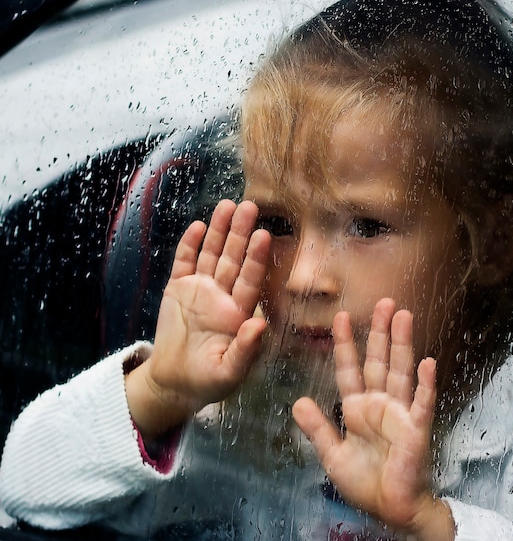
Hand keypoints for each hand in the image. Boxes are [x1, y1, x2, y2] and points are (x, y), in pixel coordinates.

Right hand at [126, 200, 270, 437]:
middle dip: (240, 233)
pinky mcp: (177, 289)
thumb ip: (245, 350)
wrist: (174, 382)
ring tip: (226, 206)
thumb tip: (260, 325)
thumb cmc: (207, 381)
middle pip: (233, 259)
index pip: (250, 280)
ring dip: (218, 231)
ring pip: (211, 255)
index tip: (264, 235)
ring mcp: (199, 290)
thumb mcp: (228, 372)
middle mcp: (222, 296)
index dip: (256, 258)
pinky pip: (184, 263)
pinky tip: (198, 227)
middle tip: (249, 206)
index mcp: (238, 313)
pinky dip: (190, 245)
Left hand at [292, 299, 454, 539]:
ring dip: (402, 344)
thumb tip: (297, 401)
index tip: (340, 317)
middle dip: (379, 331)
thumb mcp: (332, 455)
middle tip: (384, 302)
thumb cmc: (365, 483)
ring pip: (399, 371)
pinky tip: (427, 362)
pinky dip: (425, 383)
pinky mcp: (416, 429)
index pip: (349, 368)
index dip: (345, 343)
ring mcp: (399, 413)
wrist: (391, 511)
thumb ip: (317, 428)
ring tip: (404, 315)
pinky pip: (422, 402)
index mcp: (357, 407)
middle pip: (378, 360)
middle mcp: (379, 404)